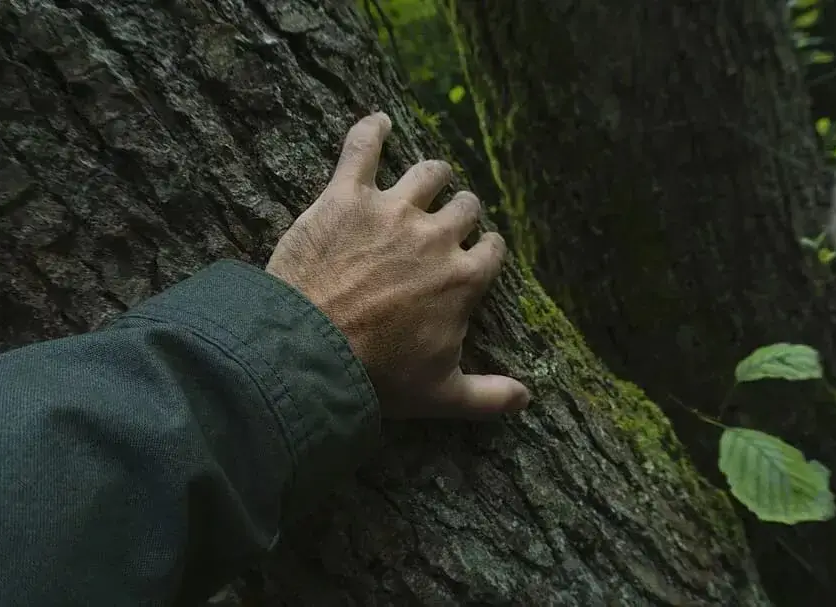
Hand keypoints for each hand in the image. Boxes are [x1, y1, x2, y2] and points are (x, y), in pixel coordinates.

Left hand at [266, 112, 529, 418]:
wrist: (308, 352)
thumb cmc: (377, 376)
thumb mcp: (440, 395)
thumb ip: (488, 397)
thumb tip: (526, 400)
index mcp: (463, 278)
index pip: (491, 250)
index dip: (483, 252)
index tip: (472, 257)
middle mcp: (436, 235)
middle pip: (465, 206)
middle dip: (462, 212)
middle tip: (446, 222)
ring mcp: (392, 210)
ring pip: (428, 173)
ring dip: (434, 174)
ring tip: (430, 177)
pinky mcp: (346, 196)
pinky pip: (362, 148)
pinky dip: (371, 130)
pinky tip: (378, 121)